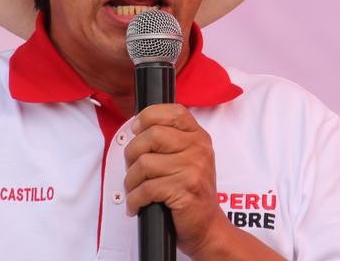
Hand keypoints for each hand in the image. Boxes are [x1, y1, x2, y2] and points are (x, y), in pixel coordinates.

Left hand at [124, 104, 231, 257]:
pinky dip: (134, 199)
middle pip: (152, 135)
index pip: (173, 112)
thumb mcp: (188, 159)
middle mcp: (199, 149)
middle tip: (132, 169)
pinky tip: (136, 205)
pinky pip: (146, 188)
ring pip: (144, 164)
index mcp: (198, 137)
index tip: (135, 130)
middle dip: (132, 153)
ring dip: (131, 181)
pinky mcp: (185, 190)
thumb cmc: (190, 194)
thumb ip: (169, 140)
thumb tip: (136, 128)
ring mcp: (193, 169)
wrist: (207, 228)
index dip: (148, 117)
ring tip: (134, 191)